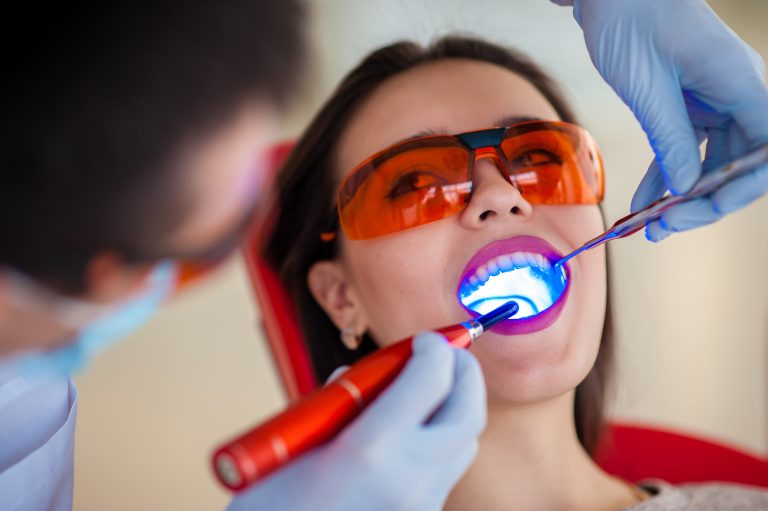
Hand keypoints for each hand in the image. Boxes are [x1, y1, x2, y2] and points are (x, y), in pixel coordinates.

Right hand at [226, 332, 485, 510]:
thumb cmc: (270, 504)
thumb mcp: (296, 440)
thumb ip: (337, 403)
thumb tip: (363, 376)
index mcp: (371, 450)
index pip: (430, 378)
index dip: (434, 348)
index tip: (424, 338)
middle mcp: (407, 479)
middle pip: (467, 413)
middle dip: (465, 374)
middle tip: (449, 354)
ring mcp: (420, 506)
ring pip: (464, 446)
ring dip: (457, 408)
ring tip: (431, 389)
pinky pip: (445, 473)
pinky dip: (440, 441)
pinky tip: (412, 433)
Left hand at [560, 0, 767, 240]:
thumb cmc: (632, 22)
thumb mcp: (649, 88)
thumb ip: (672, 139)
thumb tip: (688, 188)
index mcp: (742, 84)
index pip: (766, 150)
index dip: (746, 186)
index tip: (708, 209)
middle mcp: (736, 95)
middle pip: (739, 164)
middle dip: (707, 201)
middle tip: (667, 228)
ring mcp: (713, 101)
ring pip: (711, 163)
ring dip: (684, 197)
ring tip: (652, 227)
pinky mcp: (688, 106)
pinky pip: (686, 150)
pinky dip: (667, 177)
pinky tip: (646, 200)